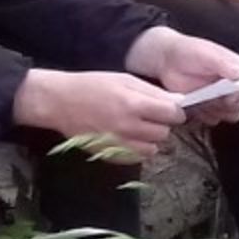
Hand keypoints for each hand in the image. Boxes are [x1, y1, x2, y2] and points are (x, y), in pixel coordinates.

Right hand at [12, 67, 189, 160]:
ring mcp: (118, 144)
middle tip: (151, 116)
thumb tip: (178, 101)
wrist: (60, 102)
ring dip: (150, 139)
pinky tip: (129, 138)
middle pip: (164, 133)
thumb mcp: (124, 79)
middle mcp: (128, 127)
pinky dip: (137, 150)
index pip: (172, 114)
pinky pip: (136, 159)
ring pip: (152, 149)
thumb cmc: (92, 86)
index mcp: (133, 104)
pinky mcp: (109, 155)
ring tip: (139, 127)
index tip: (169, 108)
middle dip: (162, 124)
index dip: (174, 111)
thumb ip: (152, 92)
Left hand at [126, 25, 238, 125]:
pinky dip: (206, 115)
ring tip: (203, 100)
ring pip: (233, 115)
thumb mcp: (207, 54)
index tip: (229, 96)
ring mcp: (222, 98)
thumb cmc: (189, 52)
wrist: (167, 60)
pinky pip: (214, 120)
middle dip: (234, 105)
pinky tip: (195, 104)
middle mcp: (235, 85)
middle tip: (217, 99)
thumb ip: (224, 64)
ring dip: (220, 111)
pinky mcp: (209, 109)